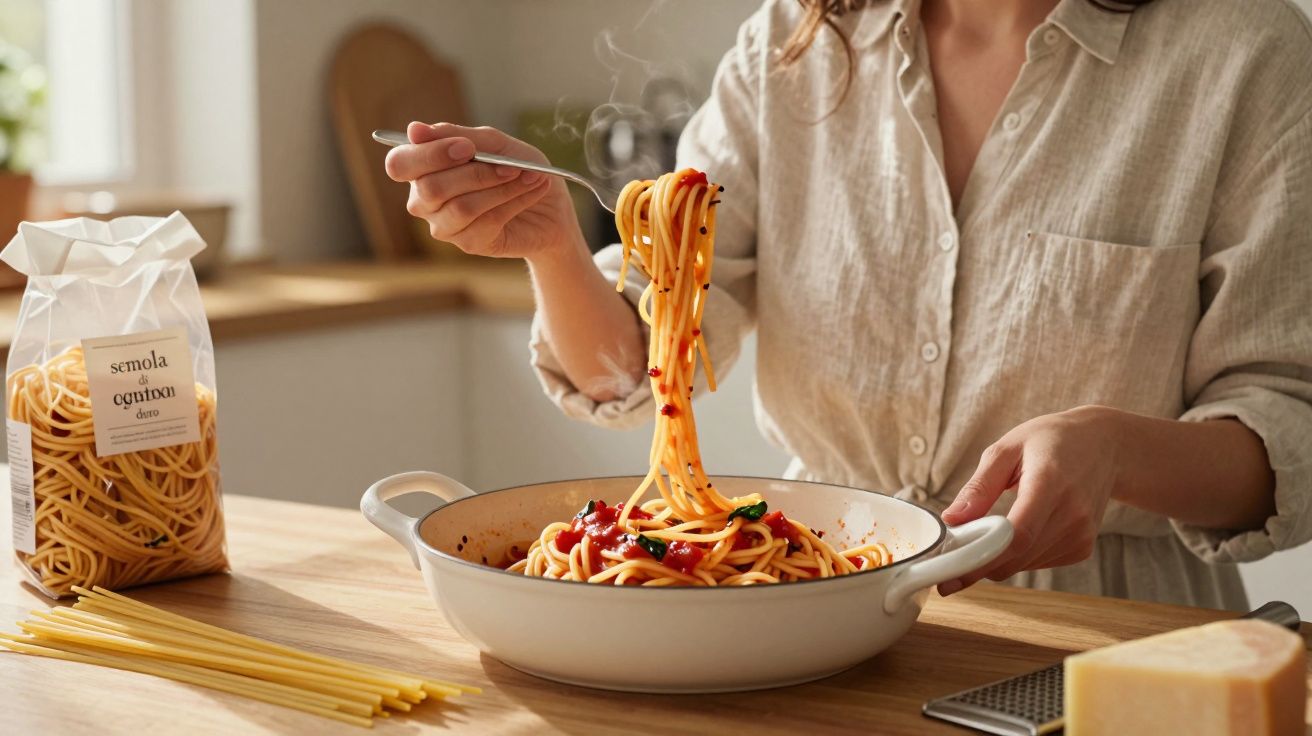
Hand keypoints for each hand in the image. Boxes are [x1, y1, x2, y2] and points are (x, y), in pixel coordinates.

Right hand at [383, 121, 580, 260]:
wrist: (551, 205)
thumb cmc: (517, 167)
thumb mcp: (493, 143)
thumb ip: (456, 135)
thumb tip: (414, 130)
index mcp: (422, 168)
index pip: (400, 164)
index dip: (430, 155)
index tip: (466, 147)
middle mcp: (425, 200)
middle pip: (430, 189)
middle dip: (474, 173)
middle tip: (509, 165)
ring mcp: (444, 225)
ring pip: (461, 207)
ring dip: (500, 187)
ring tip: (528, 176)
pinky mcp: (469, 243)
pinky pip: (486, 221)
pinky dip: (514, 201)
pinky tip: (533, 189)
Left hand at [937, 405, 1123, 595]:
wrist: (1105, 445)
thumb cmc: (1051, 441)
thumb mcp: (1008, 449)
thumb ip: (979, 486)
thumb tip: (952, 520)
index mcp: (1050, 482)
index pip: (1017, 535)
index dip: (982, 557)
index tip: (951, 572)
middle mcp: (1072, 513)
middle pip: (1018, 556)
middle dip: (978, 561)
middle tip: (952, 554)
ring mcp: (1081, 534)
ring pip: (1024, 565)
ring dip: (997, 558)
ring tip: (986, 531)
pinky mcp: (1083, 547)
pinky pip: (1038, 563)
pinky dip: (1018, 555)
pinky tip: (1018, 529)